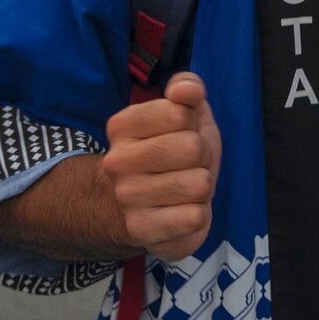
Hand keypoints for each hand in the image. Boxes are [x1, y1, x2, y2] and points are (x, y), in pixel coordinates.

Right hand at [101, 73, 221, 262]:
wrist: (148, 206)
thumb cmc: (172, 152)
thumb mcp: (186, 112)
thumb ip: (188, 87)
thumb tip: (184, 90)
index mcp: (121, 125)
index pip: (180, 113)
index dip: (192, 124)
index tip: (180, 134)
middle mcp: (116, 162)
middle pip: (193, 148)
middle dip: (202, 156)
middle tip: (186, 165)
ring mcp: (126, 198)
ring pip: (200, 183)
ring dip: (202, 186)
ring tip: (183, 187)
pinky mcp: (142, 231)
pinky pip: (196, 217)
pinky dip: (198, 214)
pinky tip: (180, 211)